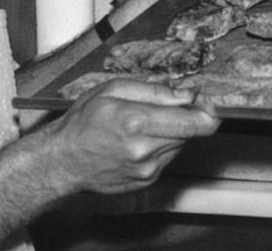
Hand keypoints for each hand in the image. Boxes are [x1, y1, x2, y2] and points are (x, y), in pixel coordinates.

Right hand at [46, 78, 220, 194]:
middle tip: (166, 107)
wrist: (62, 161)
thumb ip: (155, 91)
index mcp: (137, 122)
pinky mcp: (147, 181)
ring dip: (171, 132)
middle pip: (191, 132)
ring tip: (142, 125)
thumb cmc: (83, 122)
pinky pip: (168, 158)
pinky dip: (160, 146)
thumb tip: (187, 94)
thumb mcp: (112, 90)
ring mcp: (147, 170)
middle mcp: (145, 150)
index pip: (194, 123)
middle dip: (185, 117)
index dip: (210, 112)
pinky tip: (137, 141)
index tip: (208, 102)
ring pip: (180, 144)